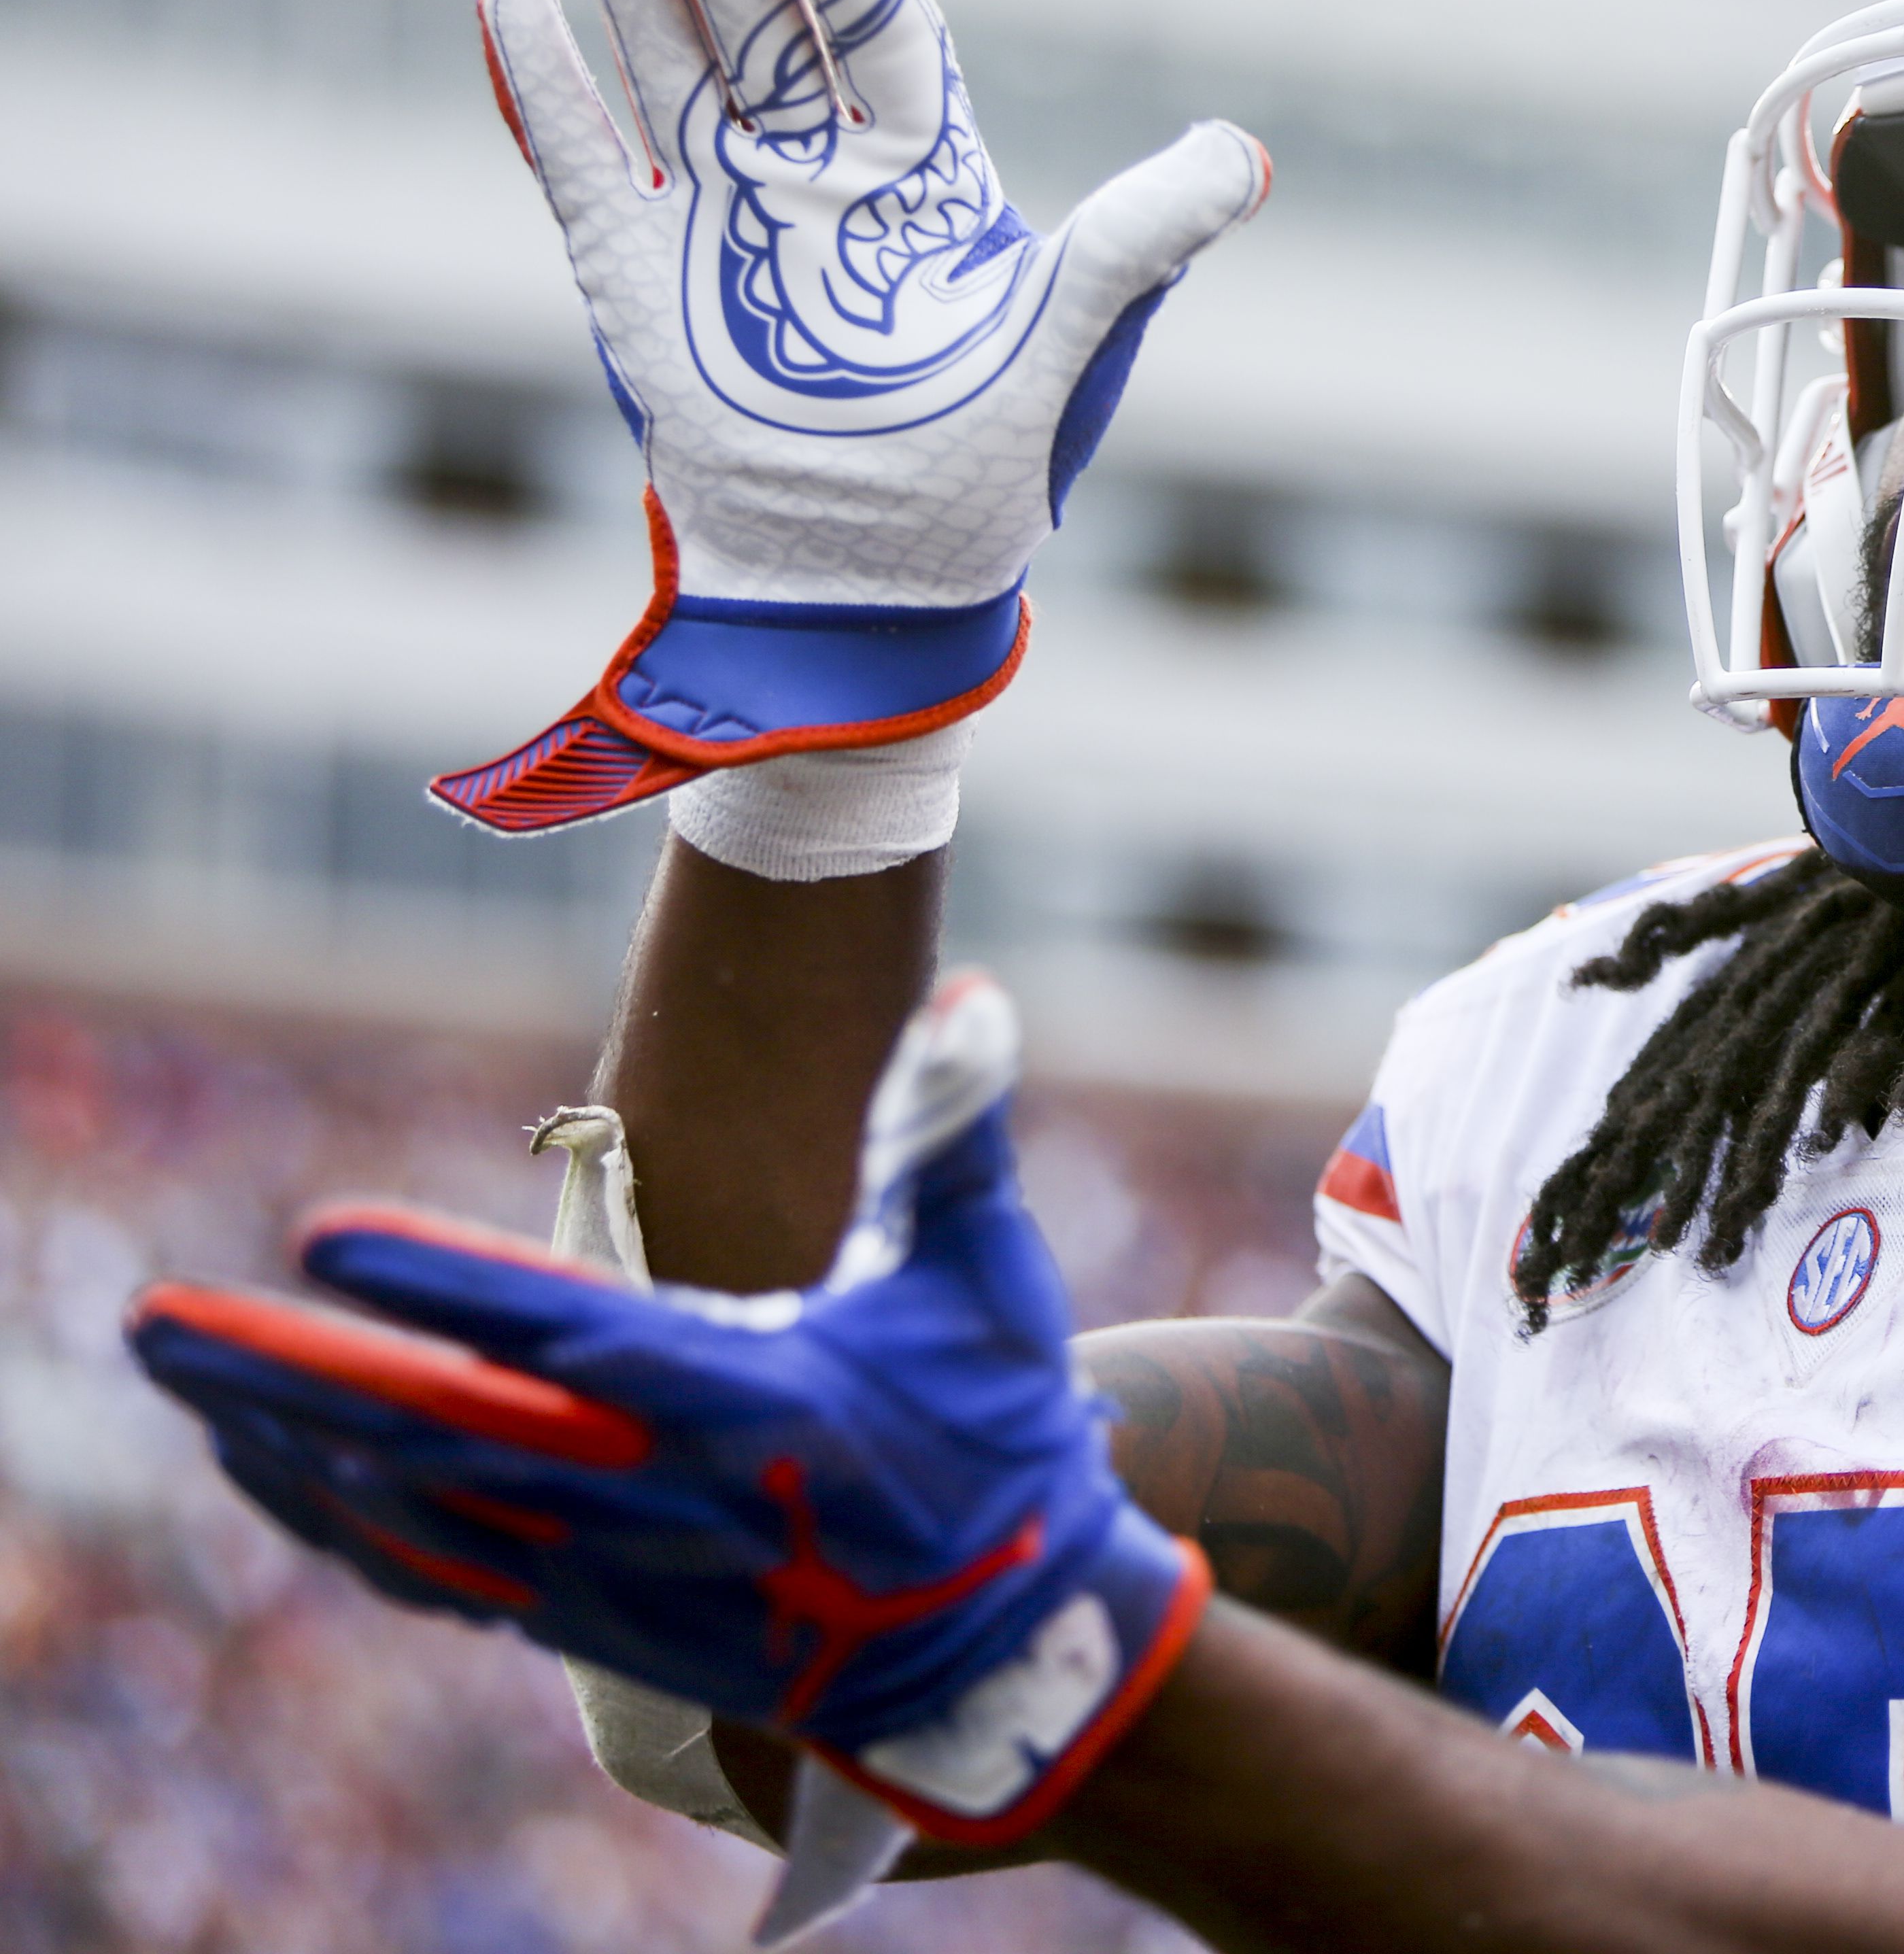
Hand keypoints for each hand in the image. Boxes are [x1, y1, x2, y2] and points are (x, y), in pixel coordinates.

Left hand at [128, 976, 1207, 1846]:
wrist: (1003, 1648)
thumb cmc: (995, 1436)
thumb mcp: (987, 1281)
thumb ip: (955, 1134)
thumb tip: (967, 993)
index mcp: (752, 1404)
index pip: (564, 1342)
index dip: (442, 1292)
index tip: (323, 1235)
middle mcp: (660, 1501)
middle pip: (437, 1437)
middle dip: (292, 1375)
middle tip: (163, 1318)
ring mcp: (611, 1574)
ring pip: (409, 1508)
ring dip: (283, 1435)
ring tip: (181, 1361)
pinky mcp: (587, 1618)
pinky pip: (425, 1566)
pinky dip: (330, 1516)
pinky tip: (264, 1460)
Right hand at [433, 0, 1269, 832]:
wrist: (876, 584)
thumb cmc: (987, 467)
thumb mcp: (1078, 340)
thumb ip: (1147, 239)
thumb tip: (1247, 155)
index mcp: (924, 170)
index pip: (882, 28)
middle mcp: (818, 170)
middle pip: (758, 16)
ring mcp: (722, 216)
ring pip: (669, 60)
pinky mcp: (638, 278)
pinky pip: (583, 164)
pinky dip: (546, 88)